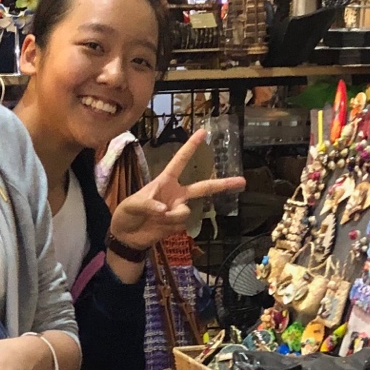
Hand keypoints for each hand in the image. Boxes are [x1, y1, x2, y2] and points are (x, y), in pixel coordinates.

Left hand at [107, 129, 247, 253]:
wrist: (126, 237)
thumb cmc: (126, 214)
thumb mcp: (132, 205)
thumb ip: (148, 205)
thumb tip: (165, 210)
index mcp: (165, 181)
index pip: (180, 161)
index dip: (191, 147)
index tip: (203, 131)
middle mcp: (176, 193)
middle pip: (203, 187)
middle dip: (223, 185)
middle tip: (243, 182)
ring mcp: (178, 209)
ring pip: (186, 212)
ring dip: (171, 216)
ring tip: (156, 218)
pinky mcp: (177, 225)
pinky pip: (181, 224)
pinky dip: (170, 226)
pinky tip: (159, 227)